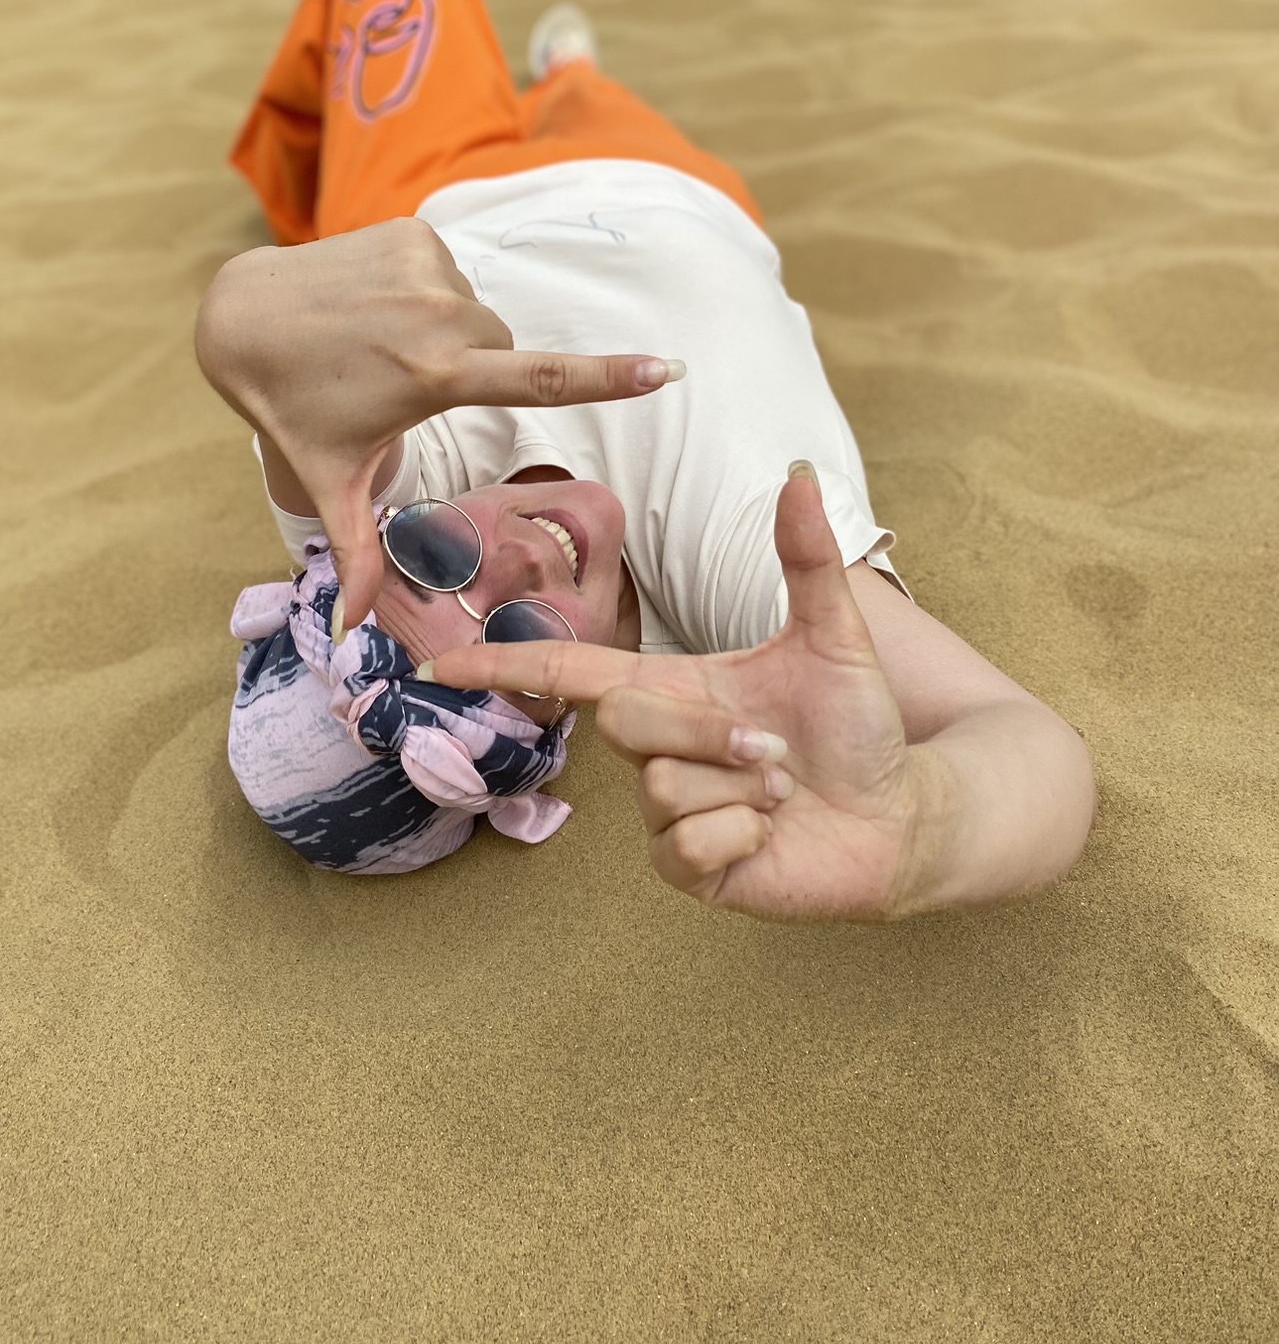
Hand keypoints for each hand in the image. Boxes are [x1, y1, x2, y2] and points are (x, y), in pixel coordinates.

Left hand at [195, 219, 680, 628]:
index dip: (609, 377)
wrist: (244, 315)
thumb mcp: (330, 482)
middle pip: (502, 349)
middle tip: (405, 388)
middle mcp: (440, 314)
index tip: (666, 369)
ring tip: (383, 344)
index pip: (540, 379)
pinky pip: (449, 272)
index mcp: (435, 375)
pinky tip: (377, 307)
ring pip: (476, 311)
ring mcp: (427, 264)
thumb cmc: (293, 406)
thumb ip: (356, 552)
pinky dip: (427, 291)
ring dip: (449, 331)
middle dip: (474, 371)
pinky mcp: (413, 231)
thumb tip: (358, 626)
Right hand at [428, 466, 947, 921]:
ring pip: (663, 788)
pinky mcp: (690, 870)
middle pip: (624, 722)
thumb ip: (806, 558)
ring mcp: (668, 811)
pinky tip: (770, 836)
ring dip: (741, 787)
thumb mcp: (834, 635)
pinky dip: (741, 836)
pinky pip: (683, 846)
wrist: (906, 814)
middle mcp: (658, 748)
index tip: (437, 663)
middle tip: (776, 750)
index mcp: (672, 686)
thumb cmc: (860, 727)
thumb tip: (798, 474)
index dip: (501, 662)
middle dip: (708, 732)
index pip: (568, 668)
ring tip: (782, 791)